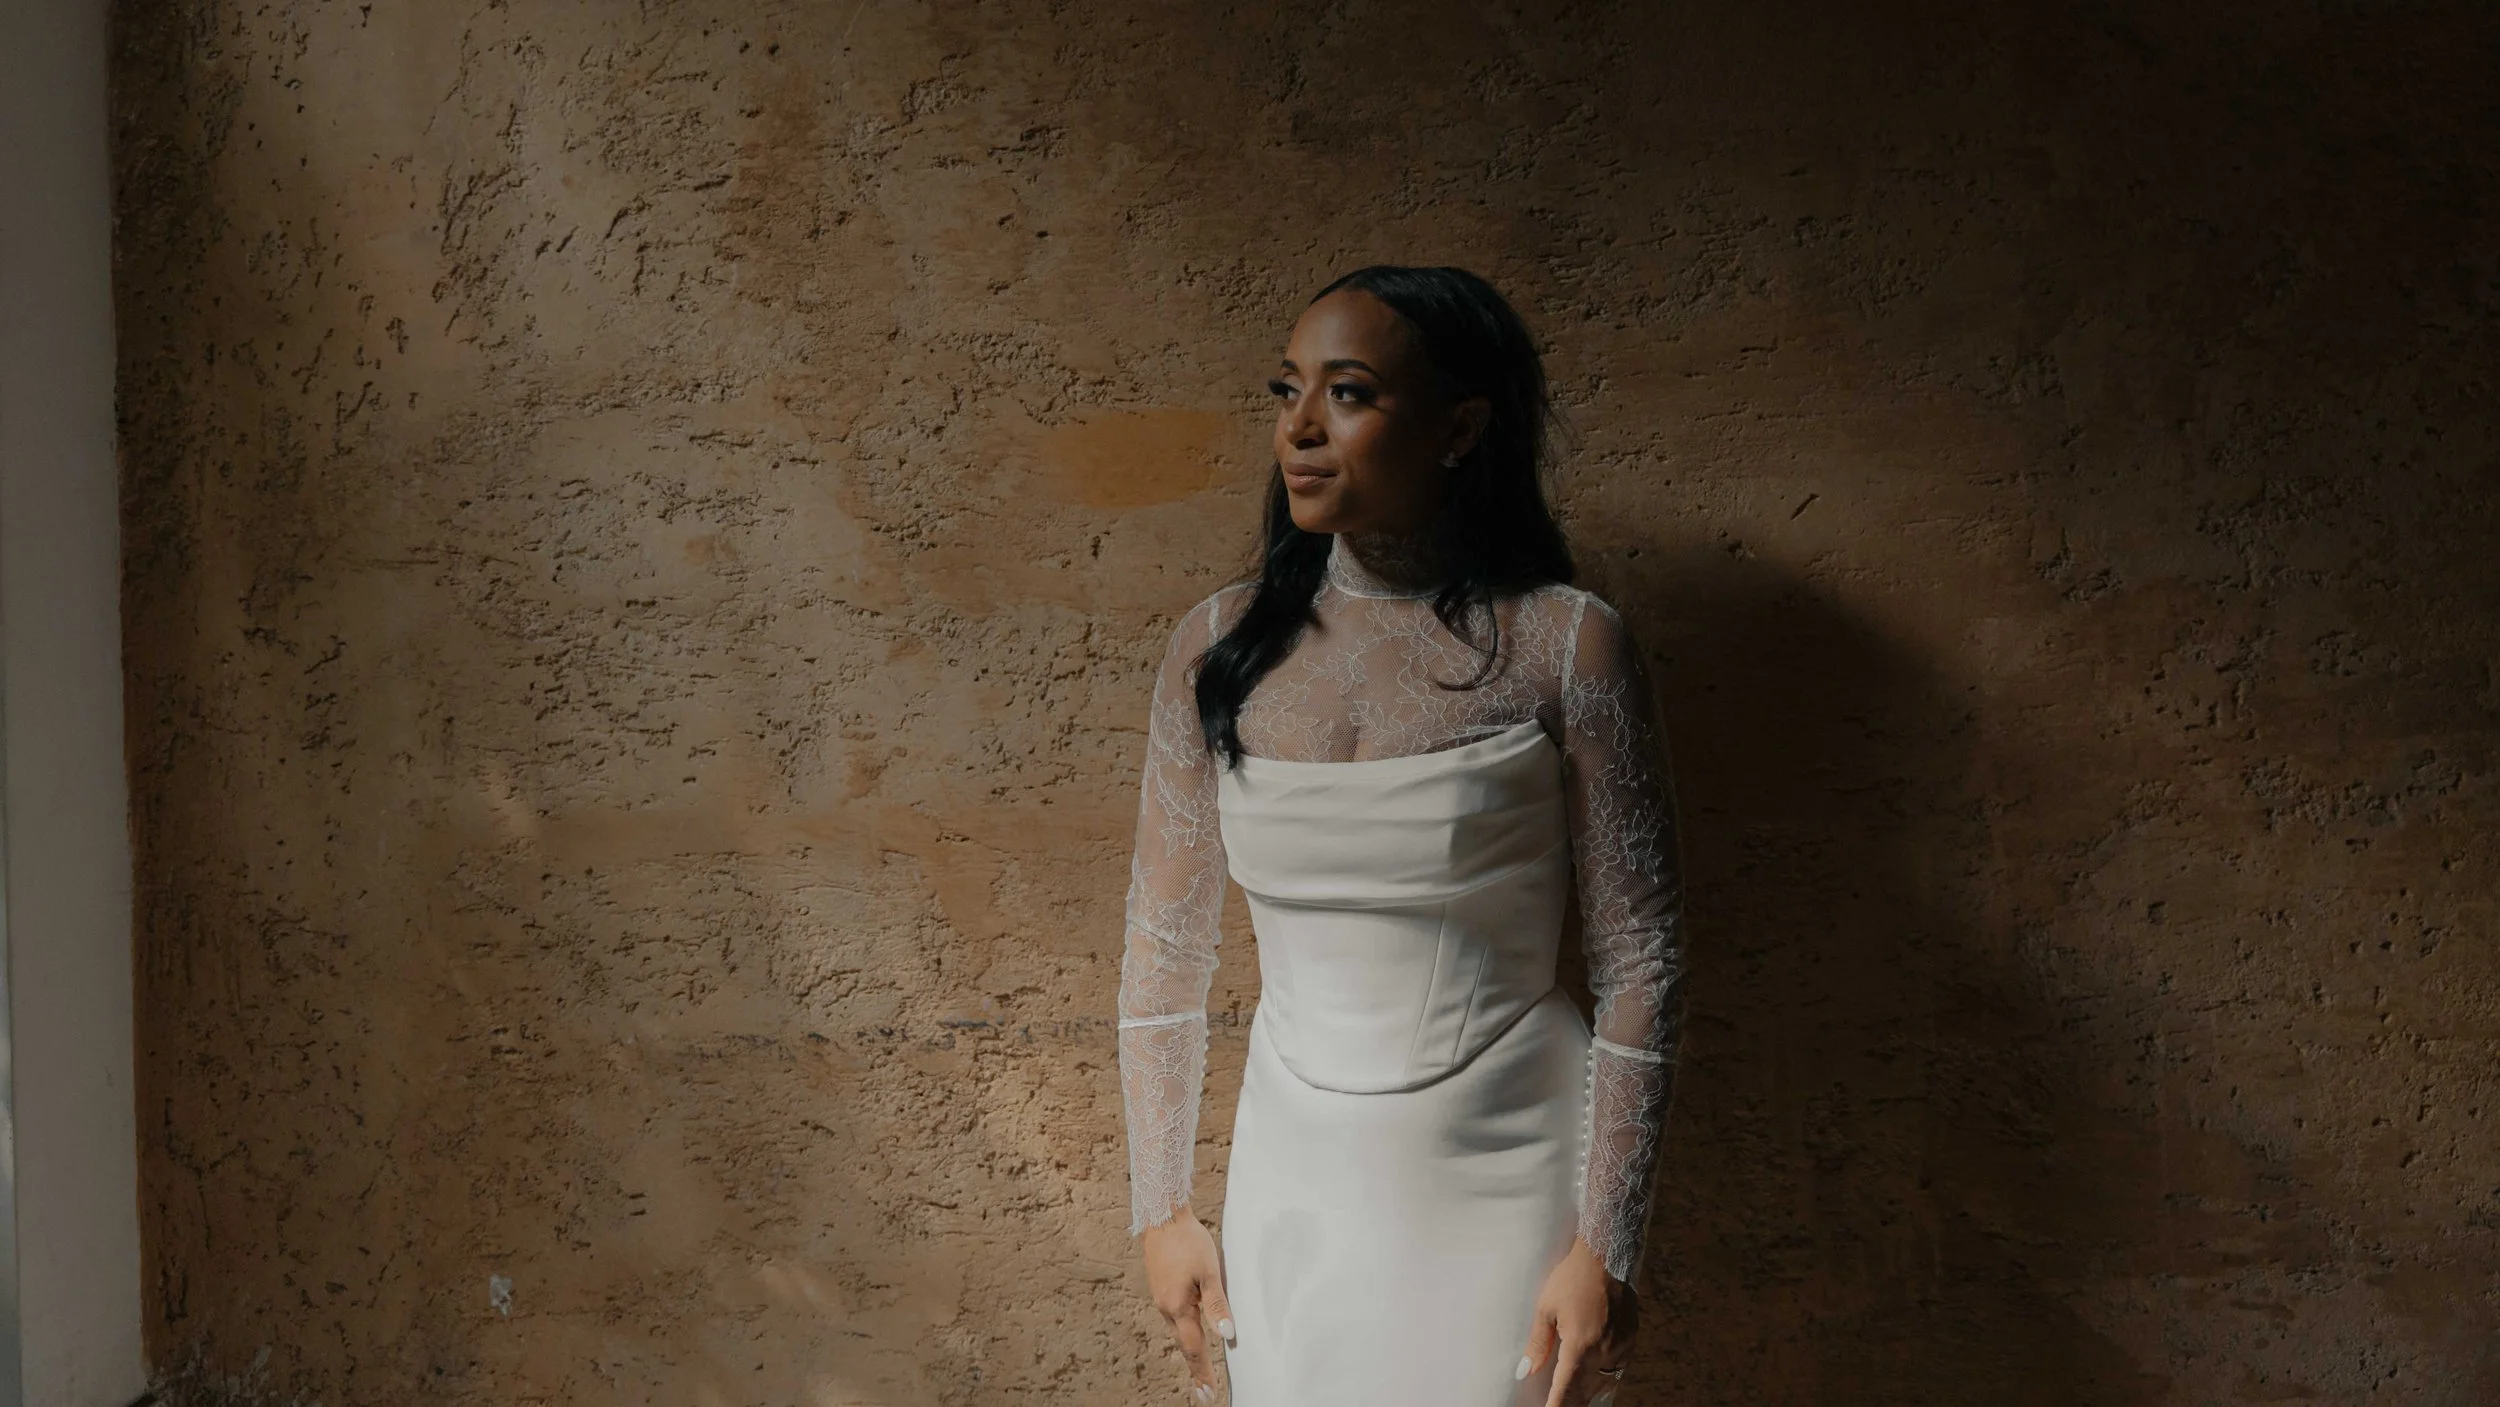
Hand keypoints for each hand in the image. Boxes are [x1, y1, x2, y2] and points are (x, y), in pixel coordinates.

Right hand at [1140, 1204, 1234, 1403]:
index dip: (1202, 1372)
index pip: (1194, 1348)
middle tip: (1204, 1392)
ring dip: (1190, 1350)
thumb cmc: (1188, 1241)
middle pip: (1184, 1343)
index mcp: (1178, 1307)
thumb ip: (1218, 1305)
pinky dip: (1185, 1331)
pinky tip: (1191, 1331)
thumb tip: (1227, 1335)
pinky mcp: (1162, 1288)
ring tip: (1200, 1368)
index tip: (1208, 1394)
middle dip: (1195, 1368)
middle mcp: (1166, 1307)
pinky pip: (1175, 1316)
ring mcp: (1162, 1298)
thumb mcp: (1210, 1272)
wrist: (1162, 1216)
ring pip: (1179, 1330)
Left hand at [1516, 1236, 1637, 1406]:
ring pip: (1603, 1383)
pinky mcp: (1631, 1339)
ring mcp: (1622, 1347)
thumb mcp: (1546, 1308)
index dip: (1556, 1406)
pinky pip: (1617, 1369)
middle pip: (1585, 1391)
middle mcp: (1604, 1351)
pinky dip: (1603, 1378)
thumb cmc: (1572, 1278)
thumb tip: (1525, 1371)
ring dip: (1586, 1393)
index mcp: (1581, 1345)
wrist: (1607, 1255)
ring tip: (1572, 1399)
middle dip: (1570, 1403)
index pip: (1565, 1389)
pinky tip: (1593, 1379)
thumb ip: (1537, 1343)